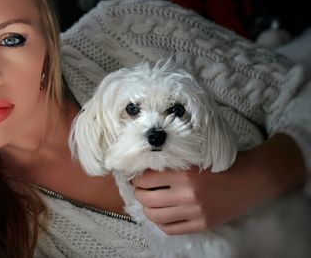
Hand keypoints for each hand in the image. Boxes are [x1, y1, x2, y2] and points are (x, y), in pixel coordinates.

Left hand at [131, 133, 305, 234]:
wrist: (250, 179)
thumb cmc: (223, 163)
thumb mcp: (196, 157)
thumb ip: (174, 164)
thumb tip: (147, 169)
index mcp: (185, 174)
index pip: (148, 178)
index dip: (138, 177)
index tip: (136, 175)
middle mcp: (188, 195)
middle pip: (148, 198)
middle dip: (138, 192)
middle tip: (139, 188)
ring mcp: (195, 213)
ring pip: (156, 216)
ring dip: (146, 208)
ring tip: (148, 201)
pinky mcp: (202, 225)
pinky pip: (171, 229)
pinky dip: (160, 223)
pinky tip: (160, 215)